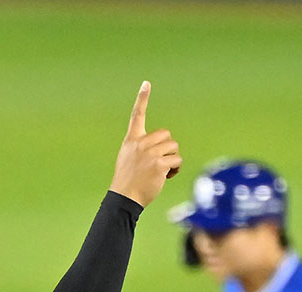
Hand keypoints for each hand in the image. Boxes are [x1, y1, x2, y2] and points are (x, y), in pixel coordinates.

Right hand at [109, 81, 181, 207]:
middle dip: (168, 148)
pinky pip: (177, 160)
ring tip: (162, 171)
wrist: (124, 198)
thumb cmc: (129, 182)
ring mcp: (149, 154)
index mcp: (132, 140)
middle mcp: (140, 144)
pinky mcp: (159, 164)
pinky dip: (175, 169)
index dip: (142, 99)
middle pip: (167, 135)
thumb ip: (142, 149)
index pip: (137, 115)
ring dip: (173, 159)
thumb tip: (165, 149)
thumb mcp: (129, 159)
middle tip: (161, 162)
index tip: (146, 83)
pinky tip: (166, 176)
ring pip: (174, 147)